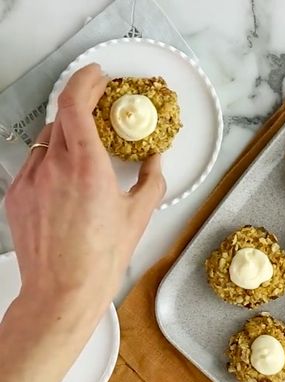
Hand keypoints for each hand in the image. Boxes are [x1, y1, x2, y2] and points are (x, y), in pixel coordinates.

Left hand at [5, 63, 165, 320]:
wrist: (63, 291)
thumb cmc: (100, 258)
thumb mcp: (138, 215)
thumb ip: (152, 179)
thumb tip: (155, 160)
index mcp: (87, 168)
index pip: (75, 104)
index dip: (85, 81)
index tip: (97, 76)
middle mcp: (53, 168)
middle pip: (61, 117)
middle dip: (81, 105)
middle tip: (99, 109)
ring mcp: (30, 180)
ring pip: (46, 140)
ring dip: (67, 135)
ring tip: (85, 152)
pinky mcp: (16, 194)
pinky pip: (34, 163)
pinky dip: (52, 160)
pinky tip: (66, 180)